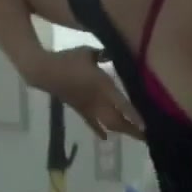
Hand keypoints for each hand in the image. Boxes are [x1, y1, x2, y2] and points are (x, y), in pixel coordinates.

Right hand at [28, 47, 143, 139]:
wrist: (44, 71)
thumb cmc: (68, 59)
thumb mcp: (89, 52)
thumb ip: (105, 54)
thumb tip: (118, 53)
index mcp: (102, 85)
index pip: (121, 104)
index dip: (133, 115)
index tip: (146, 126)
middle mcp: (97, 101)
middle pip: (117, 121)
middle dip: (132, 130)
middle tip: (148, 137)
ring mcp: (88, 108)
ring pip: (108, 124)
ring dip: (122, 131)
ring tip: (136, 137)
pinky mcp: (80, 111)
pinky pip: (93, 124)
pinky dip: (100, 131)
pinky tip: (106, 138)